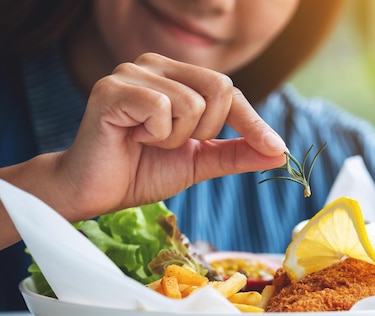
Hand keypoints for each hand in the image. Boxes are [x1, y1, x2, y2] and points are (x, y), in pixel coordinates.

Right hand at [53, 52, 286, 219]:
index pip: (229, 89)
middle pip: (220, 89)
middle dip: (205, 131)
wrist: (95, 191)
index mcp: (177, 76)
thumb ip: (235, 153)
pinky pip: (163, 109)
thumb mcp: (199, 162)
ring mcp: (132, 71)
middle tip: (171, 144)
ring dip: (176, 139)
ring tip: (147, 142)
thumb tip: (279, 153)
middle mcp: (156, 64)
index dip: (253, 122)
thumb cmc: (142, 171)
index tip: (275, 149)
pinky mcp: (113, 88)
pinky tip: (132, 138)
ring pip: (192, 103)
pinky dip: (156, 135)